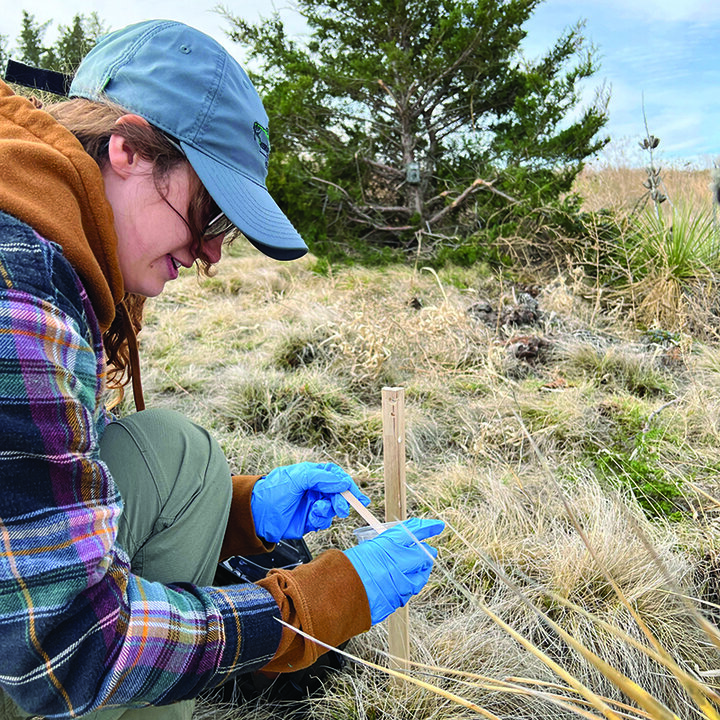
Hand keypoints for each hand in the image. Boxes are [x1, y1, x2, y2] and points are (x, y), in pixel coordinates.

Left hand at [251, 462, 369, 541]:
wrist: (256, 515)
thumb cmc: (273, 491)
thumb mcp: (298, 478)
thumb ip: (322, 478)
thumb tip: (343, 482)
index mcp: (311, 475)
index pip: (335, 476)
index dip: (347, 484)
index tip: (356, 495)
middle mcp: (313, 489)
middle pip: (337, 493)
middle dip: (342, 500)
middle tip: (342, 508)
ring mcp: (311, 505)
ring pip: (332, 508)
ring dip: (329, 510)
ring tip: (317, 511)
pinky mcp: (308, 521)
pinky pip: (323, 520)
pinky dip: (321, 520)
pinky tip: (312, 518)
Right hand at [344, 517, 444, 624]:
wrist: (335, 593)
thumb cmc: (346, 568)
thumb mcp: (366, 549)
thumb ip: (386, 546)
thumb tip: (403, 544)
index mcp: (387, 545)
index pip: (414, 532)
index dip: (428, 527)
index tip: (438, 525)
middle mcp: (397, 564)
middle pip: (424, 556)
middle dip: (427, 553)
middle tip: (428, 551)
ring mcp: (399, 584)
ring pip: (420, 577)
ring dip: (420, 572)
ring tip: (418, 569)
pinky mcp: (396, 600)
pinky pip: (408, 593)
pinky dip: (408, 587)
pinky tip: (403, 584)